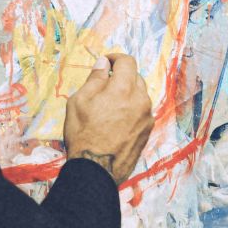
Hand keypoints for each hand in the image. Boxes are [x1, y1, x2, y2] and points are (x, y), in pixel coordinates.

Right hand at [64, 52, 152, 184]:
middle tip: (104, 85)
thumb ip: (95, 79)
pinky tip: (117, 120)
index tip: (106, 63)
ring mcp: (146, 117)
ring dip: (127, 93)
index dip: (115, 58)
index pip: (127, 62)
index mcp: (123, 89)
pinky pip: (141, 111)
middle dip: (121, 76)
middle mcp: (140, 100)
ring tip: (109, 105)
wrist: (96, 169)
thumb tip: (103, 63)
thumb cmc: (84, 134)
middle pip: (135, 77)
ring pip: (140, 95)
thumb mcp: (79, 101)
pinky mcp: (148, 131)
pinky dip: (131, 109)